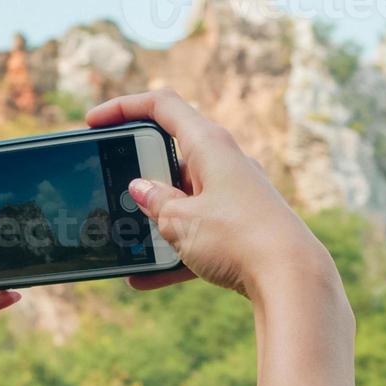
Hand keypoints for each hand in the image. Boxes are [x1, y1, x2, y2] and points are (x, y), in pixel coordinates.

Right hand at [86, 90, 338, 301]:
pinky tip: (144, 279)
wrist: (292, 278)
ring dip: (152, 220)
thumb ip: (155, 202)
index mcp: (209, 144)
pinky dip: (171, 253)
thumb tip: (140, 189)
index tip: (93, 122)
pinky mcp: (241, 228)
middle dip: (137, 175)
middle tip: (109, 192)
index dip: (123, 108)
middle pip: (170, 155)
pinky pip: (197, 235)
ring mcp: (234, 196)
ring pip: (182, 200)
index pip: (162, 107)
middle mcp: (224, 164)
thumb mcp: (181, 220)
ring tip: (124, 239)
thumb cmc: (238, 238)